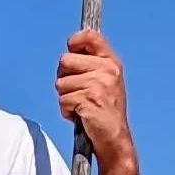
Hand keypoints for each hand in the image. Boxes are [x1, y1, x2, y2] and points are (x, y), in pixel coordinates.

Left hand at [56, 29, 134, 168]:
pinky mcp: (90, 99)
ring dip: (65, 97)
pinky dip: (66, 111)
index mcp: (111, 62)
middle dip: (64, 78)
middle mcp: (107, 70)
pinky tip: (81, 115)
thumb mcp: (104, 81)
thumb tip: (68, 51)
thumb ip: (89, 64)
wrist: (114, 138)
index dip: (75, 42)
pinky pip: (63, 100)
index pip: (90, 36)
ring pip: (60, 83)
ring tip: (82, 106)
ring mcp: (99, 84)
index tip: (72, 50)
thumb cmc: (104, 109)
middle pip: (65, 60)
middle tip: (78, 92)